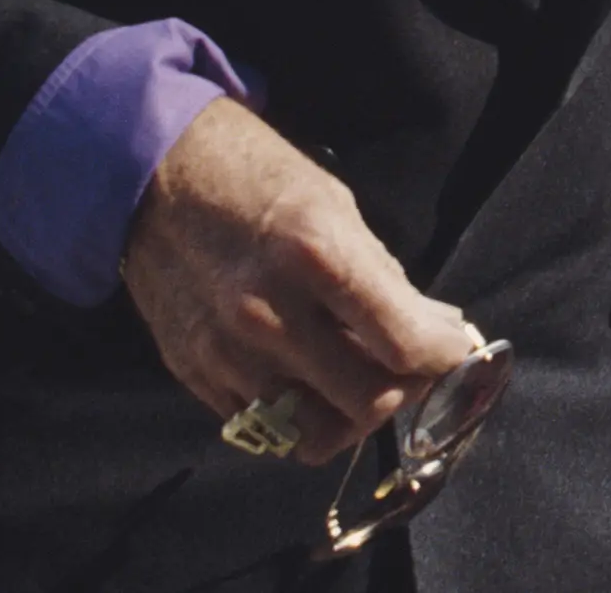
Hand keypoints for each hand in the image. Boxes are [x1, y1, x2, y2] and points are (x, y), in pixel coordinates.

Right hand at [119, 99, 484, 465]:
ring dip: (350, 415)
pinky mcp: (194, 372)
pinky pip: (263, 428)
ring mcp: (227, 351)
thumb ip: (383, 278)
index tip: (454, 352)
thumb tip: (435, 331)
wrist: (156, 175)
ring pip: (315, 433)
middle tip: (410, 368)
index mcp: (316, 255)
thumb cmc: (259, 180)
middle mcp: (269, 314)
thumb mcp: (336, 207)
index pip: (403, 344)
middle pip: (368, 401)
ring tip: (361, 382)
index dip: (444, 357)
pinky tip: (307, 377)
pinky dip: (297, 414)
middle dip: (404, 389)